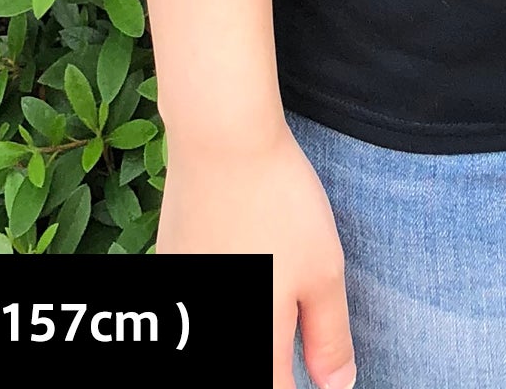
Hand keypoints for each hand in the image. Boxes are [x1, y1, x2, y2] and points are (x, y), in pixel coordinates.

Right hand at [157, 125, 355, 388]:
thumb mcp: (323, 271)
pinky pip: (192, 315)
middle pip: (251, 369)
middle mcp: (203, 332)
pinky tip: (246, 272)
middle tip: (300, 348)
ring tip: (277, 311)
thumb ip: (328, 337)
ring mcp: (179, 304)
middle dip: (276, 367)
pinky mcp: (169, 269)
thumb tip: (336, 385)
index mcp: (250, 344)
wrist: (220, 140)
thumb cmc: (278, 203)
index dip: (301, 387)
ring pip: (220, 336)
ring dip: (255, 333)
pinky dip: (226, 302)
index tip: (319, 377)